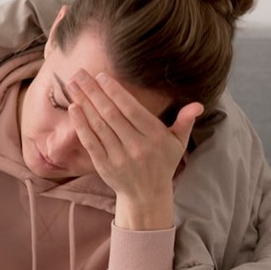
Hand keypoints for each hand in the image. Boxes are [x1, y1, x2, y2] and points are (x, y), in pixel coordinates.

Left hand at [67, 71, 202, 229]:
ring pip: (98, 125)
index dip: (115, 92)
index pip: (131, 109)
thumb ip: (185, 122)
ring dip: (84, 103)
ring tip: (72, 85)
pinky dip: (81, 125)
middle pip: (111, 114)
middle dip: (94, 91)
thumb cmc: (162, 163)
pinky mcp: (104, 165)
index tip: (101, 76)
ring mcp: (118, 157)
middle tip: (79, 73)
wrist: (146, 196)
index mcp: (154, 137)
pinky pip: (90, 142)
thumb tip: (198, 105)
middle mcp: (136, 146)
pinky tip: (73, 108)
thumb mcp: (178, 143)